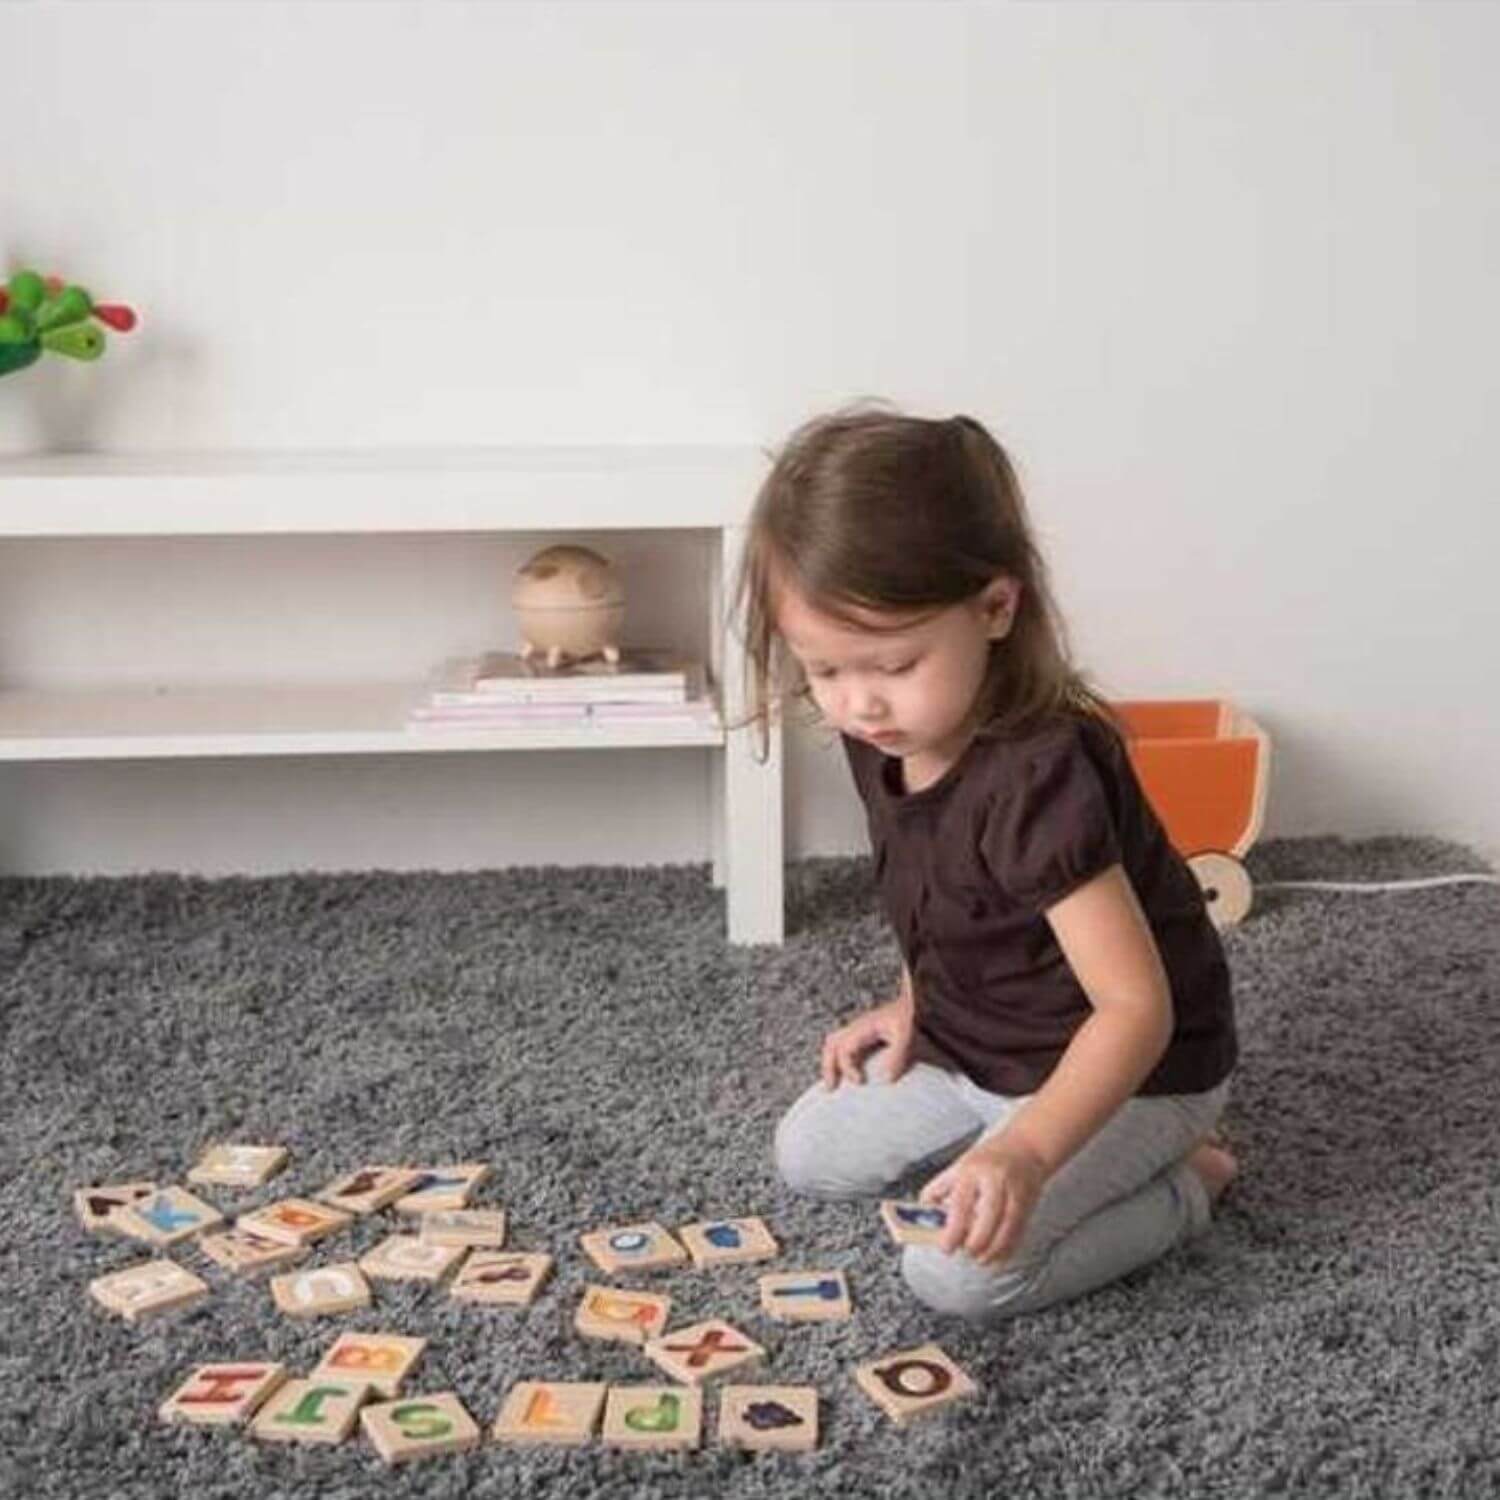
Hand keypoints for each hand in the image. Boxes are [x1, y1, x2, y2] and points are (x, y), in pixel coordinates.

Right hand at [819, 991, 913, 1089]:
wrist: (912, 1004)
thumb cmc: (907, 1017)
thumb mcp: (906, 1034)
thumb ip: (898, 1055)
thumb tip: (887, 1079)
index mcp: (863, 1027)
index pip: (844, 1048)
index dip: (848, 1067)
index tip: (859, 1082)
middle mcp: (856, 1028)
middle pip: (831, 1044)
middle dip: (828, 1066)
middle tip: (830, 1088)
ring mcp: (857, 1030)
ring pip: (833, 1044)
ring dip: (831, 1063)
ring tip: (833, 1084)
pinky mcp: (862, 1034)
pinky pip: (843, 1047)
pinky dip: (840, 1061)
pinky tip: (848, 1075)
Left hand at [920, 1136, 1047, 1263]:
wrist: (1027, 1146)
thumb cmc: (990, 1157)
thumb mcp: (961, 1164)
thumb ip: (941, 1186)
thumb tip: (925, 1208)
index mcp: (973, 1171)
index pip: (961, 1204)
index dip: (953, 1230)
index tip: (946, 1247)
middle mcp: (995, 1182)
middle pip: (988, 1219)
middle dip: (975, 1243)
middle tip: (965, 1252)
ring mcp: (1015, 1194)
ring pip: (1006, 1230)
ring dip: (992, 1251)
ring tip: (980, 1258)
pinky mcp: (1028, 1206)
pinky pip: (1018, 1233)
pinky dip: (1007, 1249)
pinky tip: (997, 1256)